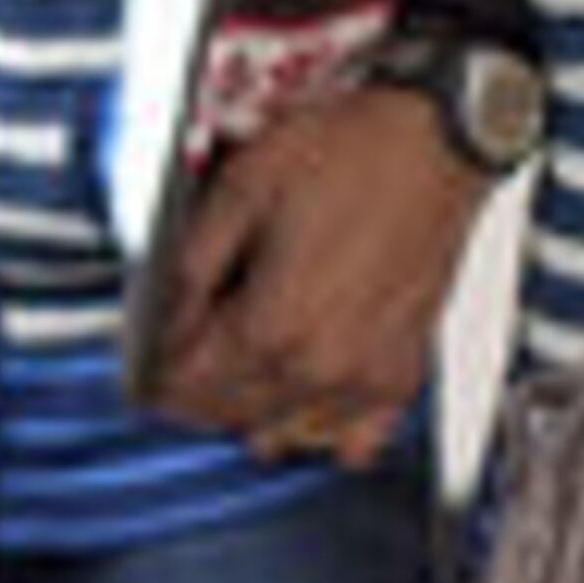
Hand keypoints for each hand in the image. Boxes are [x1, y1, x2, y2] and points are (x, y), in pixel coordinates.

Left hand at [148, 84, 490, 466]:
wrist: (435, 142)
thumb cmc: (353, 154)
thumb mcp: (240, 189)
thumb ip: (194, 263)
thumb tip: (173, 312)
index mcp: (271, 324)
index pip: (190, 384)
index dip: (159, 376)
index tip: (148, 370)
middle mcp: (319, 364)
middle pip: (232, 414)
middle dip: (196, 398)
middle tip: (180, 374)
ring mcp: (365, 374)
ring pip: (286, 434)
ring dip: (251, 417)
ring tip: (235, 384)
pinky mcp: (402, 367)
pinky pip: (356, 439)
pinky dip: (324, 434)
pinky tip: (306, 415)